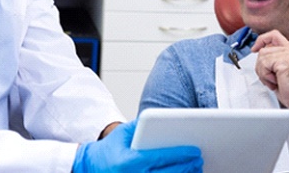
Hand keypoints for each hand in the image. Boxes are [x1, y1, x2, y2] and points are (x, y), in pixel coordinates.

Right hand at [72, 119, 202, 172]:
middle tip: (199, 159)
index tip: (194, 151)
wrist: (89, 169)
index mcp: (129, 162)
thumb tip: (165, 121)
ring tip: (196, 170)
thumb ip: (142, 126)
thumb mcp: (123, 133)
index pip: (160, 158)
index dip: (180, 155)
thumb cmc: (109, 150)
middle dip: (187, 168)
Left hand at [251, 30, 288, 112]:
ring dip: (263, 73)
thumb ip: (273, 58)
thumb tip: (259, 53)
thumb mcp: (280, 70)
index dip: (262, 40)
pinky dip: (265, 76)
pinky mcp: (284, 62)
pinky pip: (264, 64)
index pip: (273, 35)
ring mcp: (288, 55)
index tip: (255, 49)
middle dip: (261, 67)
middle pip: (263, 50)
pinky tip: (276, 82)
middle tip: (271, 78)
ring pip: (261, 57)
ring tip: (274, 81)